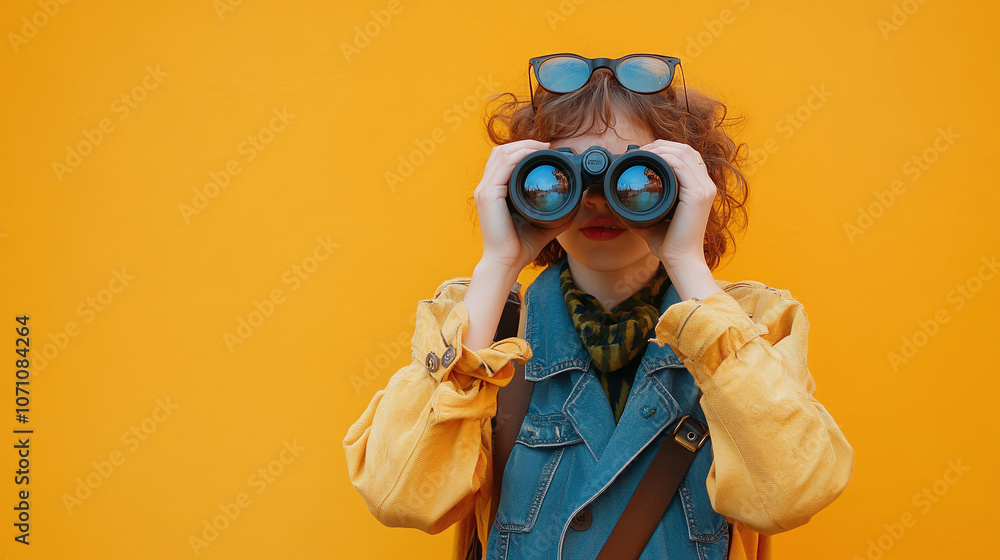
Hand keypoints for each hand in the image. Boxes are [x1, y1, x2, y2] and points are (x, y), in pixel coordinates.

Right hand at [474, 140, 572, 272]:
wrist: (507, 262)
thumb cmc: (520, 246)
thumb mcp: (541, 223)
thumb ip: (554, 212)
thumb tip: (574, 205)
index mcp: (494, 192)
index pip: (504, 160)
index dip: (523, 149)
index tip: (546, 150)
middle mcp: (486, 188)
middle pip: (500, 152)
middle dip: (523, 143)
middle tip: (546, 145)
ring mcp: (485, 190)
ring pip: (501, 154)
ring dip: (522, 145)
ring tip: (542, 146)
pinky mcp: (488, 195)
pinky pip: (503, 166)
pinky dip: (518, 155)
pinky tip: (533, 154)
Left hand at [630, 140, 717, 269]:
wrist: (679, 260)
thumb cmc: (669, 242)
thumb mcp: (655, 216)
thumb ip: (645, 205)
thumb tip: (621, 199)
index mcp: (699, 188)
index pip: (687, 157)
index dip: (666, 149)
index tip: (644, 153)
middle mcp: (706, 185)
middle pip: (687, 149)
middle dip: (662, 144)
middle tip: (641, 150)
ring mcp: (705, 189)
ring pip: (685, 153)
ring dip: (662, 148)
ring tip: (643, 152)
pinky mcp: (699, 194)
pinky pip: (682, 166)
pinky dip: (665, 158)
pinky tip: (651, 160)